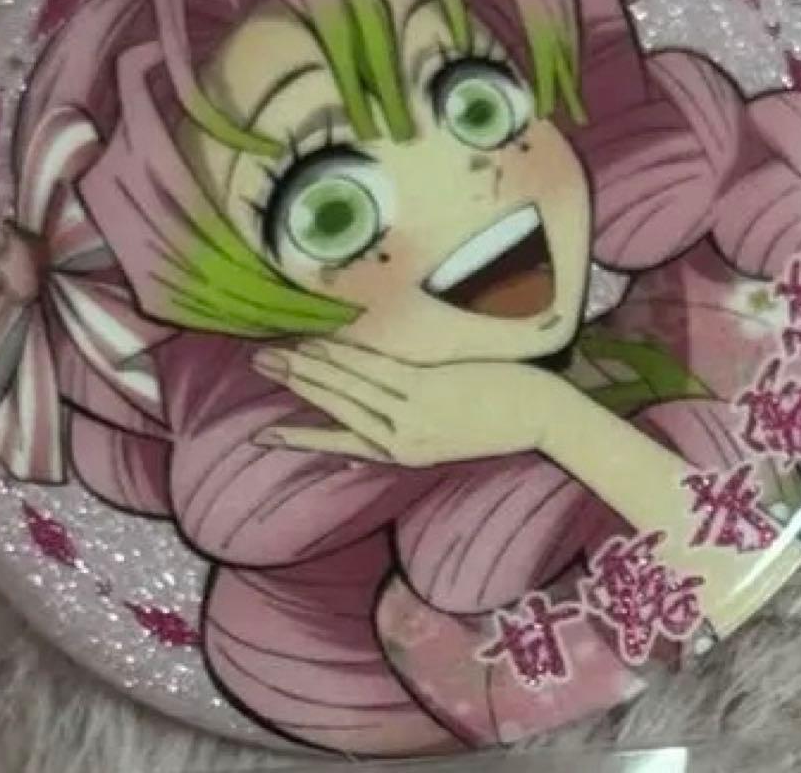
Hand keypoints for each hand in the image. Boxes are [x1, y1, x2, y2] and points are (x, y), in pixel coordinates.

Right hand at [251, 340, 564, 465]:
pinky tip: (321, 346)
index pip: (337, 442)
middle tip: (259, 365)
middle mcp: (399, 438)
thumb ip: (404, 437)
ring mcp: (411, 412)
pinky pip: (374, 371)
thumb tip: (361, 438)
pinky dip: (344, 357)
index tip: (262, 434)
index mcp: (401, 454)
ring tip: (277, 354)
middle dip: (295, 383)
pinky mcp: (425, 389)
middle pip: (335, 405)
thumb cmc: (496, 424)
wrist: (541, 418)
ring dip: (309, 367)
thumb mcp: (445, 445)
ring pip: (347, 386)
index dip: (298, 437)